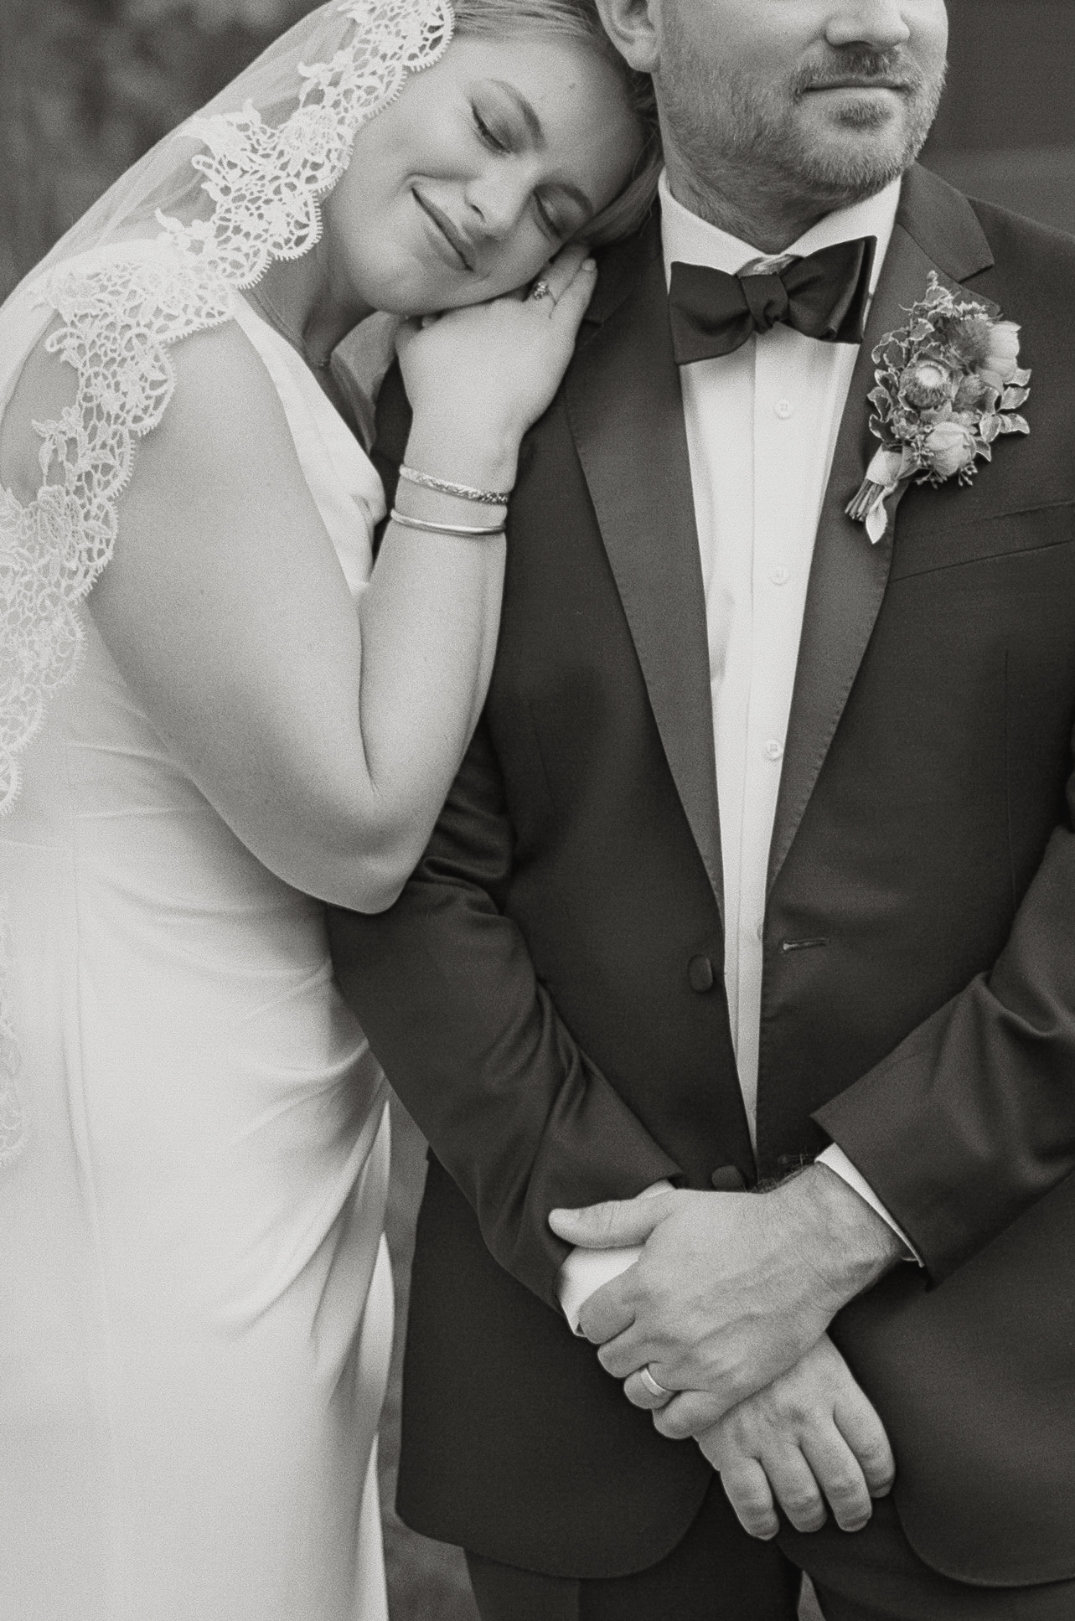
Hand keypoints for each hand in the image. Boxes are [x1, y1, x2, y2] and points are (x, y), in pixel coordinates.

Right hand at [398, 244, 596, 486]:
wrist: (465, 424)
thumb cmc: (436, 394)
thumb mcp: (409, 349)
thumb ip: (412, 321)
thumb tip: (415, 306)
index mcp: (465, 300)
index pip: (488, 266)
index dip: (502, 252)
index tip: (509, 239)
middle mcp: (497, 301)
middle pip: (522, 264)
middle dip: (536, 245)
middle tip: (548, 228)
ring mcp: (528, 317)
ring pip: (553, 276)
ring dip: (566, 256)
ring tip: (577, 240)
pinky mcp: (555, 339)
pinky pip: (574, 300)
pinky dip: (584, 280)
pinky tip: (590, 265)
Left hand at [550, 1168, 902, 1420]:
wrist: (805, 1248)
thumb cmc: (738, 1224)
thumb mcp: (667, 1210)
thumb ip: (607, 1221)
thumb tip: (557, 1222)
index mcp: (644, 1286)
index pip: (591, 1322)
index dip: (597, 1317)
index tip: (611, 1314)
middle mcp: (664, 1330)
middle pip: (611, 1359)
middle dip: (617, 1346)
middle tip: (636, 1334)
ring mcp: (696, 1363)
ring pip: (639, 1392)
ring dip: (641, 1378)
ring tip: (656, 1361)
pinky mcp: (728, 1386)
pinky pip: (677, 1422)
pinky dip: (669, 1414)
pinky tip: (677, 1393)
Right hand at [696, 1335, 895, 1540]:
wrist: (707, 1313)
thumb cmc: (764, 1330)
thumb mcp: (812, 1341)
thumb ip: (837, 1381)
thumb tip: (861, 1423)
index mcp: (830, 1383)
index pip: (872, 1448)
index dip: (881, 1478)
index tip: (877, 1487)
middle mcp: (802, 1411)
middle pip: (844, 1484)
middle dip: (853, 1511)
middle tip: (852, 1517)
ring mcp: (764, 1431)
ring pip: (803, 1500)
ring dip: (811, 1519)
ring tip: (810, 1517)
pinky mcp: (726, 1445)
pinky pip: (752, 1503)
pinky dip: (763, 1523)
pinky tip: (768, 1523)